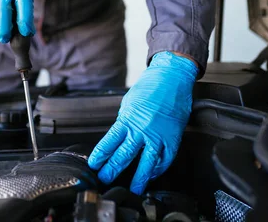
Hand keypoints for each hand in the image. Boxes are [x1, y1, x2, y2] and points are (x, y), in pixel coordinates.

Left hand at [88, 51, 197, 194]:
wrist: (172, 78)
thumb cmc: (150, 87)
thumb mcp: (129, 103)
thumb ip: (125, 122)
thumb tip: (120, 137)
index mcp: (128, 119)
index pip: (110, 142)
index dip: (100, 155)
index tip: (94, 165)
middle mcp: (142, 130)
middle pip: (124, 155)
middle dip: (113, 169)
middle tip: (105, 179)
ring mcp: (159, 136)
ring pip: (147, 163)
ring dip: (139, 178)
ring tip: (133, 189)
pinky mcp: (173, 138)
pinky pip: (166, 159)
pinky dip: (159, 169)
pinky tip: (153, 174)